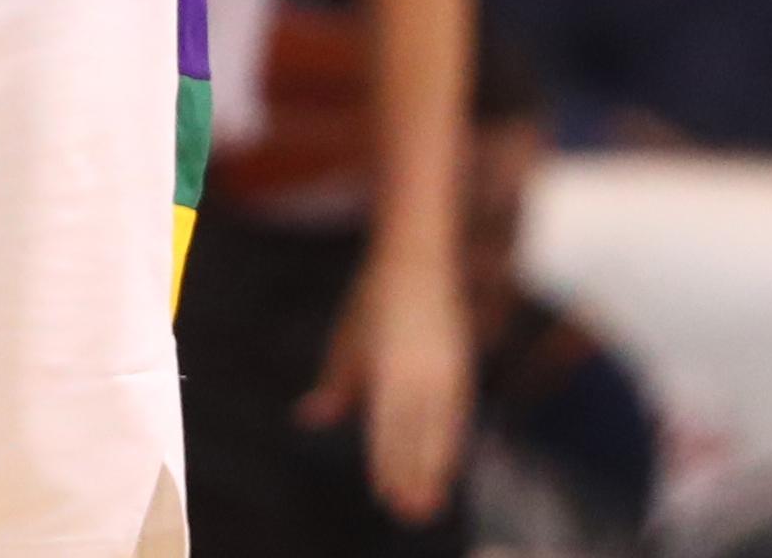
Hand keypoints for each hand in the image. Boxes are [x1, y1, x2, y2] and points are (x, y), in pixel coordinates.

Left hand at [296, 253, 472, 527]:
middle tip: (409, 514)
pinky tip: (448, 465)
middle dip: (413, 475)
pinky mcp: (461, 367)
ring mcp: (445, 369)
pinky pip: (458, 416)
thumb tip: (310, 418)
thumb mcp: (348, 337)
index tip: (385, 496)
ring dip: (435, 467)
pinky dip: (452, 444)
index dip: (387, 463)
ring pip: (441, 430)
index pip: (388, 425)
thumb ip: (336, 383)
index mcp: (388, 364)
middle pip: (417, 435)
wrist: (421, 258)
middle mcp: (420, 371)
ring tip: (430, 502)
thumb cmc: (375, 300)